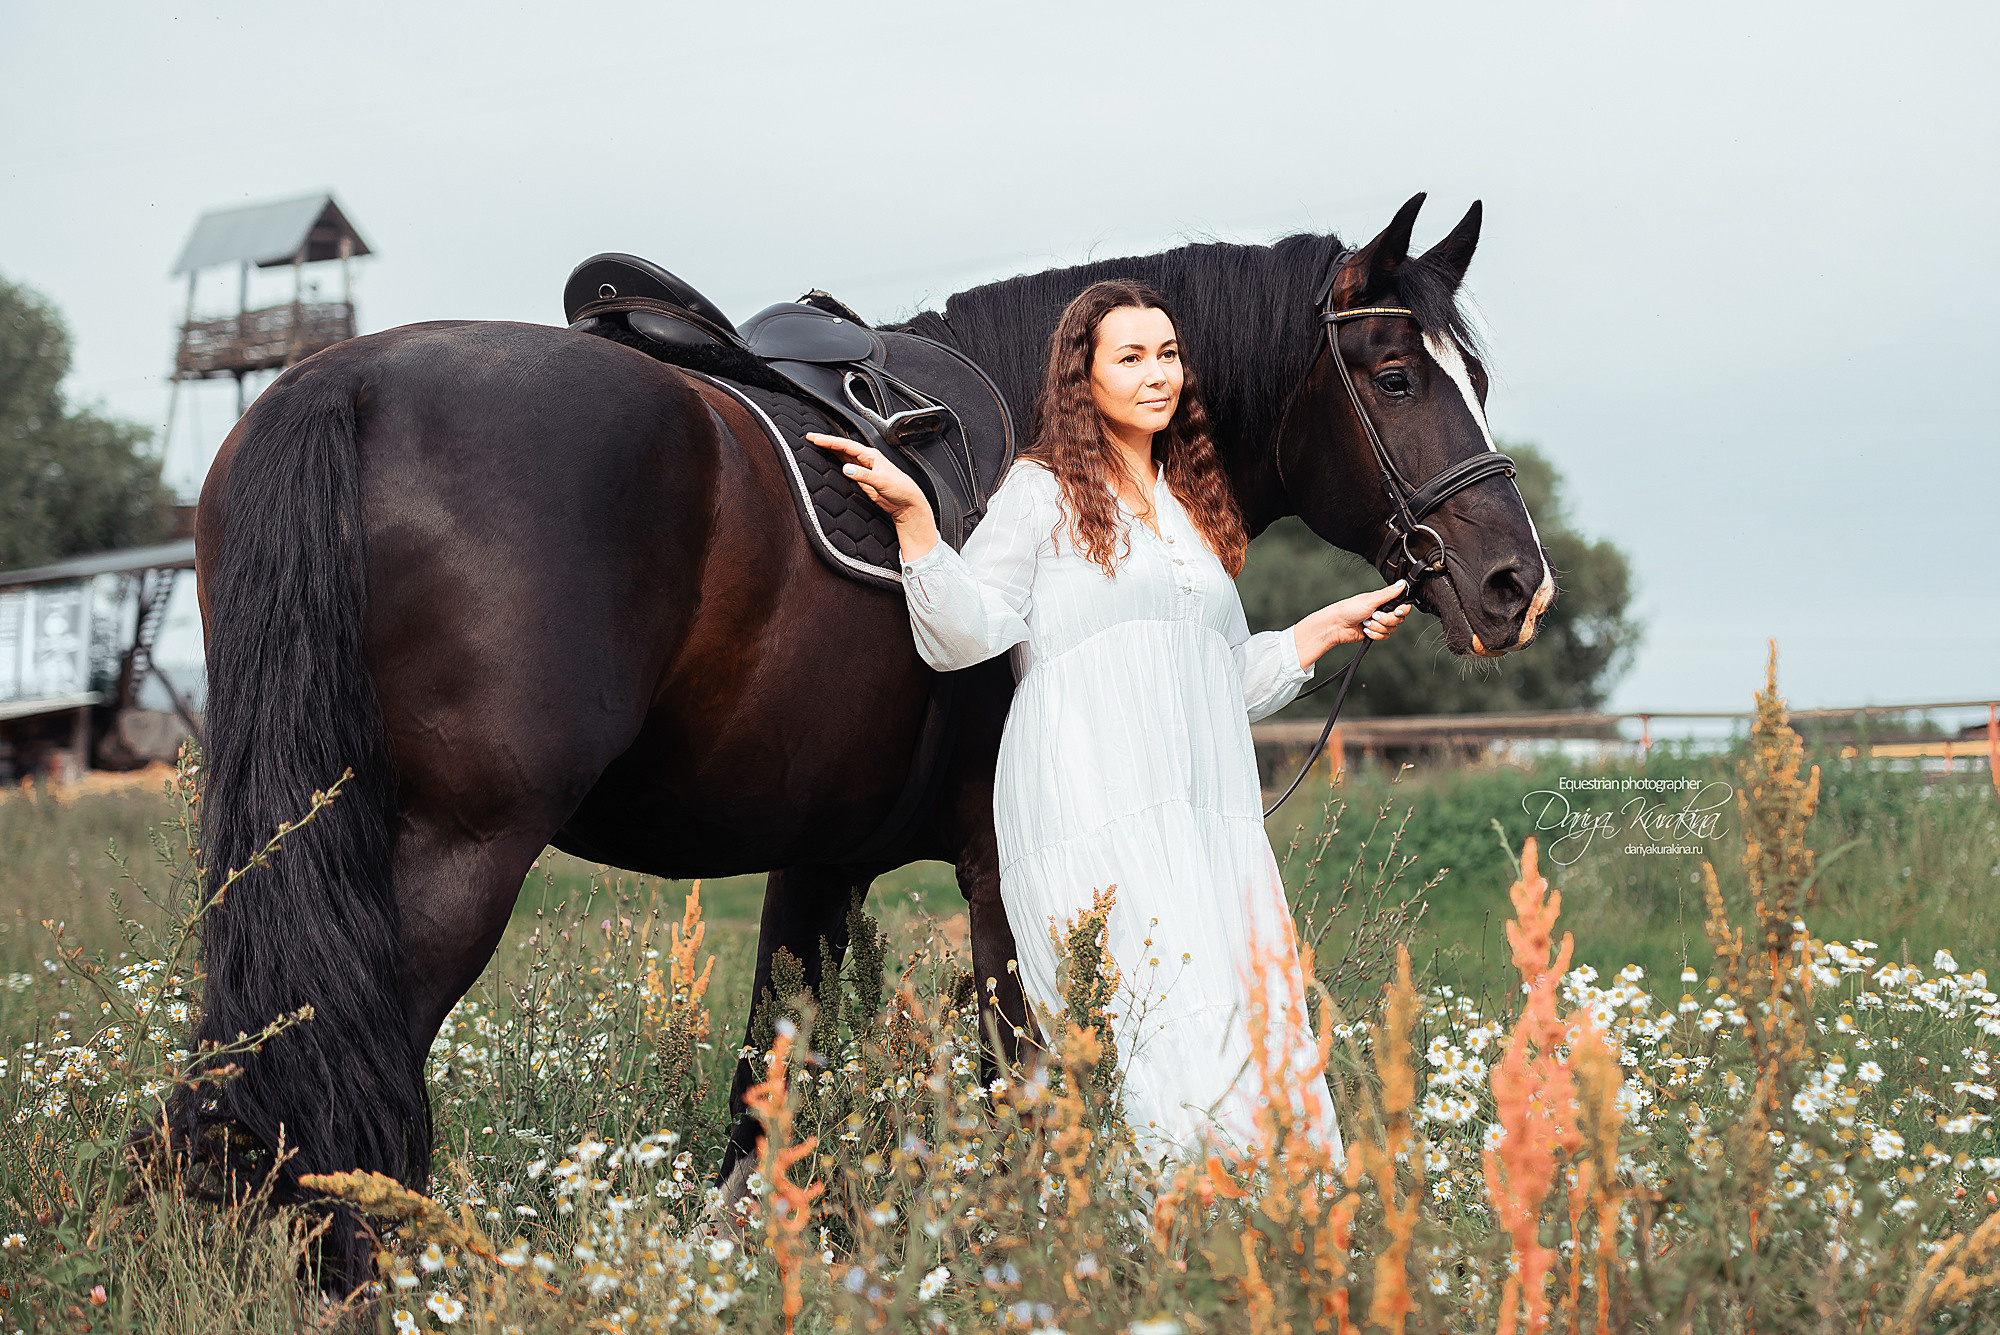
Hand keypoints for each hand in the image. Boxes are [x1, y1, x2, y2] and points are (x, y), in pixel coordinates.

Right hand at [810, 433, 927, 520]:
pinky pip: (846, 466)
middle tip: (810, 437)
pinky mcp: (863, 478)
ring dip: (830, 449)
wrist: (908, 502)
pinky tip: (829, 459)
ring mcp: (864, 468)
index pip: (846, 445)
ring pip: (843, 454)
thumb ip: (864, 475)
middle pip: (842, 447)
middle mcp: (867, 459)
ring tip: (816, 444)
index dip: (829, 441)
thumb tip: (846, 468)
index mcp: (871, 455)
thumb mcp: (881, 481)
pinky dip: (836, 460)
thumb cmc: (901, 489)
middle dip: (826, 442)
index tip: (816, 438)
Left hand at [1332, 579, 1414, 644]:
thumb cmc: (1349, 609)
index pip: (1403, 605)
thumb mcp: (1370, 599)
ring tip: (1365, 622)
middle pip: (1398, 619)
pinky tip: (1365, 630)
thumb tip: (1402, 583)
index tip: (1396, 611)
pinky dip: (1374, 634)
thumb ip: (1389, 593)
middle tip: (1374, 615)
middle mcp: (1383, 611)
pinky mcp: (1375, 633)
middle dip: (1386, 619)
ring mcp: (1379, 623)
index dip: (1402, 610)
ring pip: (1391, 629)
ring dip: (1377, 627)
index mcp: (1383, 601)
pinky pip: (1384, 637)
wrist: (1337, 625)